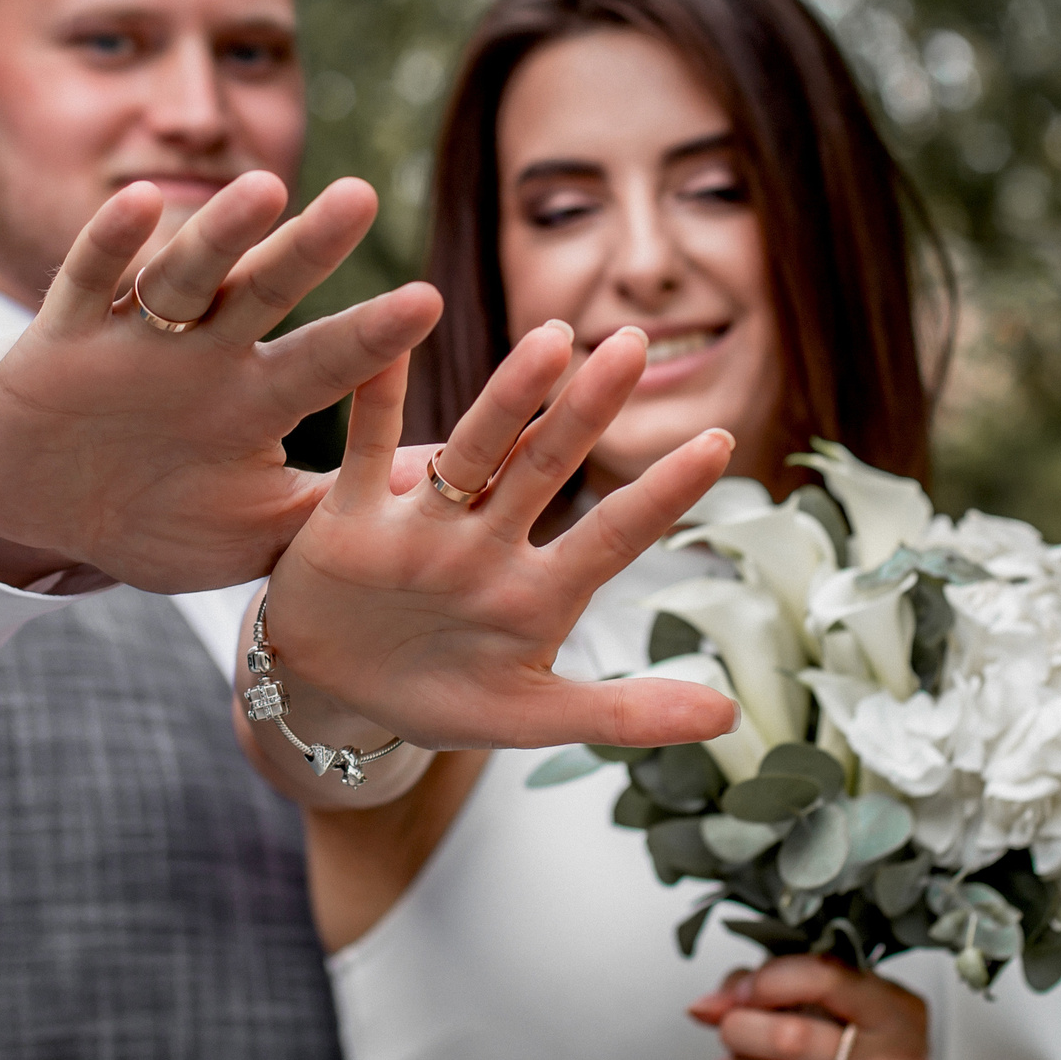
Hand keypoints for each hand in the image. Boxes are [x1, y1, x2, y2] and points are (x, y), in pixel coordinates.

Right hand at [0, 172, 440, 593]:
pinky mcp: (65, 335)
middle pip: (265, 292)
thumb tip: (439, 490)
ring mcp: (136, 339)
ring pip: (184, 276)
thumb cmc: (156, 519)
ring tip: (265, 191)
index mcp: (256, 399)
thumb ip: (334, 511)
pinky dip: (111, 243)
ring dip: (221, 234)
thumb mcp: (252, 530)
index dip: (373, 335)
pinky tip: (142, 203)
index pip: (327, 361)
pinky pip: (88, 279)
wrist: (39, 515)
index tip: (430, 300)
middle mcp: (206, 355)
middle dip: (310, 249)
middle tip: (362, 197)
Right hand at [259, 319, 737, 750]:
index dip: (662, 494)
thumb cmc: (437, 697)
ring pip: (472, 450)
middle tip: (631, 344)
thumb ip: (623, 715)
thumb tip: (728, 715)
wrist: (331, 692)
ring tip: (547, 342)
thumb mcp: (529, 717)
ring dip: (508, 398)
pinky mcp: (352, 514)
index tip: (719, 443)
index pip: (613, 535)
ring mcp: (424, 523)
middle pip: (545, 467)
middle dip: (588, 410)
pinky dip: (376, 396)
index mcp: (537, 589)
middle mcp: (488, 540)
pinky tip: (392, 343)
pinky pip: (367, 447)